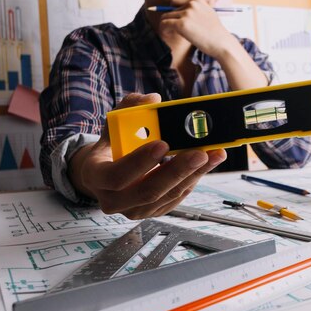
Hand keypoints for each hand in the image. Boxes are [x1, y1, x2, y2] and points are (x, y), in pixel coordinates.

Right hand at [68, 92, 226, 218]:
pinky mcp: (154, 211)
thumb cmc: (113, 145)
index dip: (140, 162)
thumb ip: (130, 108)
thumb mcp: (114, 124)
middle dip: (177, 171)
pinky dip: (193, 180)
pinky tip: (207, 164)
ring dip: (193, 175)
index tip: (163, 144)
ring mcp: (134, 210)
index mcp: (96, 176)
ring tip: (213, 154)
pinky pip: (176, 198)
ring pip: (167, 196)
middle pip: (148, 191)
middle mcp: (113, 200)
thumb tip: (153, 99)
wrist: (107, 172)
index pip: (117, 176)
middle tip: (199, 152)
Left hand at [159, 0, 238, 58]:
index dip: (175, 14)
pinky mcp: (181, 24)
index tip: (174, 21)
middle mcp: (192, 4)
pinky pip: (164, 24)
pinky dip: (163, 29)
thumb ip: (197, 10)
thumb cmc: (216, 33)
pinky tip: (166, 34)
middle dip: (172, 21)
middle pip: (172, 11)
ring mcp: (186, 14)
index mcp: (197, 0)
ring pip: (166, 17)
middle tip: (172, 30)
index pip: (178, 3)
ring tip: (168, 33)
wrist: (221, 43)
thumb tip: (183, 12)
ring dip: (166, 25)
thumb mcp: (209, 14)